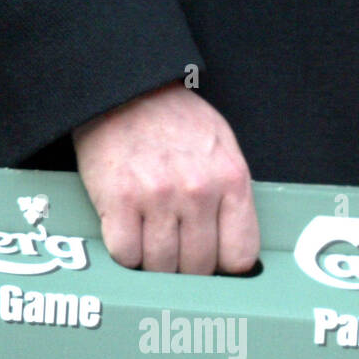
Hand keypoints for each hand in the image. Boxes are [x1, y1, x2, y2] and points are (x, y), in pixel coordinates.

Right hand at [72, 81, 259, 273]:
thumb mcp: (222, 148)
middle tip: (175, 248)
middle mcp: (198, 191)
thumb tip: (231, 251)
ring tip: (150, 239)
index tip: (212, 260)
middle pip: (198, 267)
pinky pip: (127, 255)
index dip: (223, 265)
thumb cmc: (175, 122)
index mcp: (231, 179)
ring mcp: (157, 197)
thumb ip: (231, 197)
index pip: (240, 256)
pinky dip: (126, 252)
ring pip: (162, 267)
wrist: (126, 90)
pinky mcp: (119, 200)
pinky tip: (129, 232)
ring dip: (154, 262)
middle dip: (186, 266)